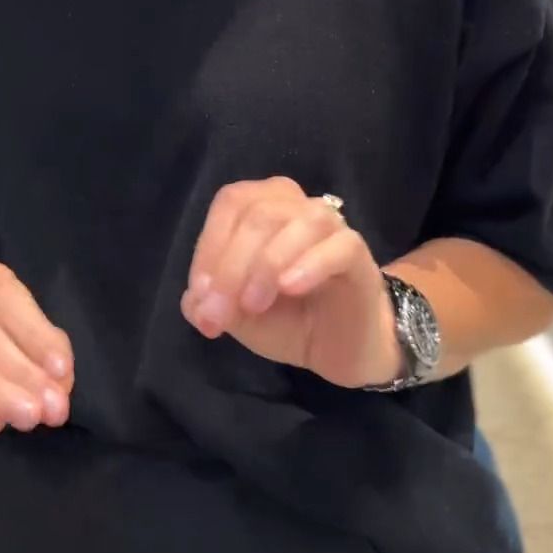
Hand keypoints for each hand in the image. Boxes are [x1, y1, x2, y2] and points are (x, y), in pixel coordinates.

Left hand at [180, 177, 401, 389]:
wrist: (342, 348)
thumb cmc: (288, 319)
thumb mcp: (239, 315)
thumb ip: (212, 302)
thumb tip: (193, 300)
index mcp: (263, 205)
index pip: (231, 204)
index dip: (209, 246)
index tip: (200, 296)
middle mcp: (296, 204)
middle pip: (258, 215)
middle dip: (230, 267)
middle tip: (219, 315)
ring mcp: (331, 225)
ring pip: (297, 223)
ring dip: (266, 264)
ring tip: (253, 305)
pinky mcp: (358, 253)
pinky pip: (338, 246)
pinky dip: (309, 263)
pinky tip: (290, 288)